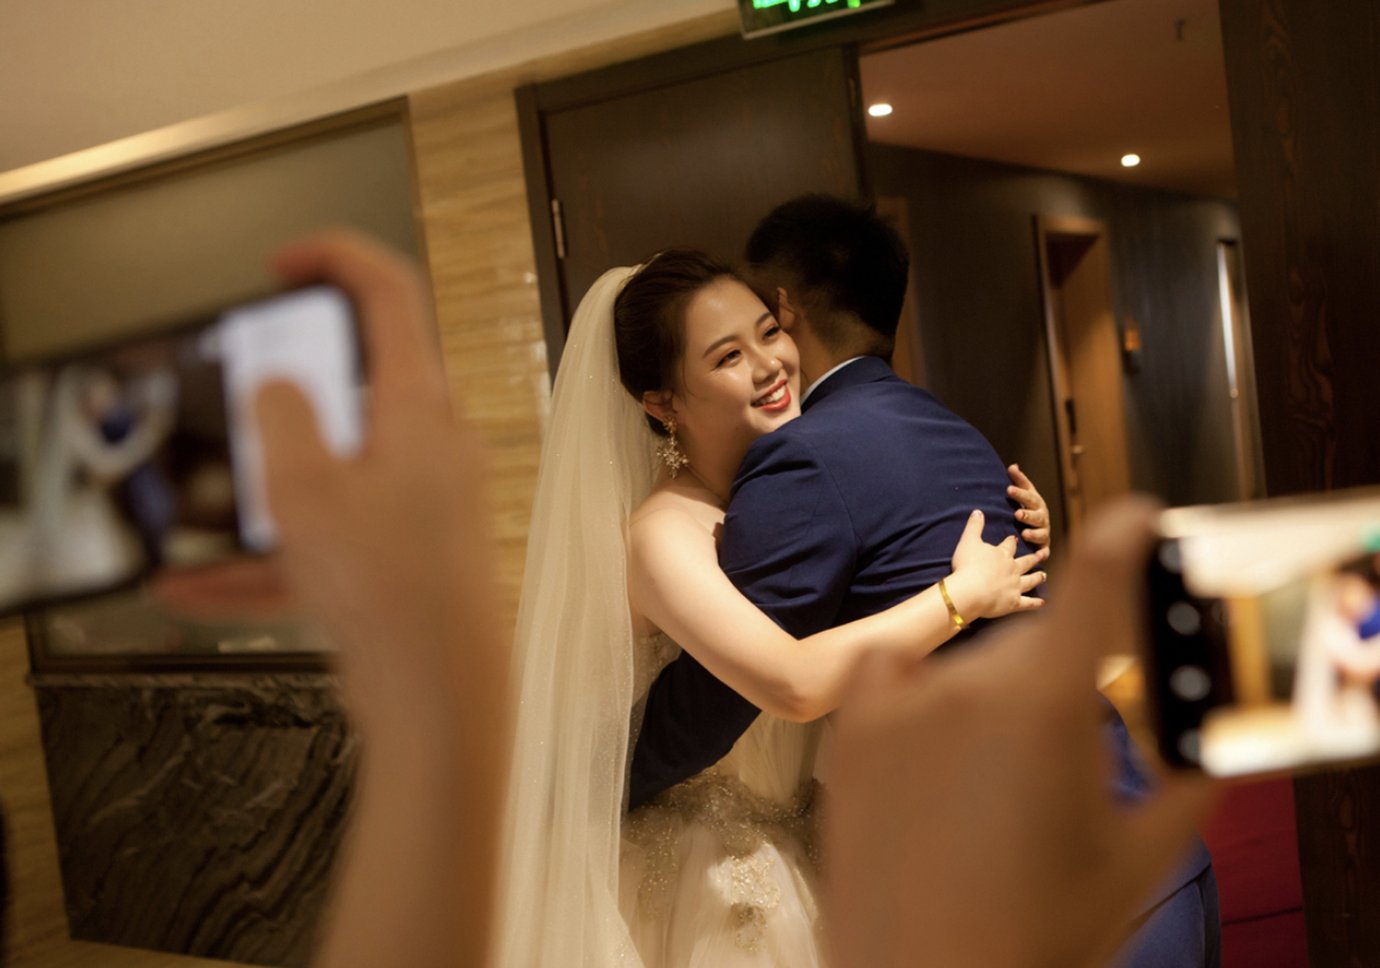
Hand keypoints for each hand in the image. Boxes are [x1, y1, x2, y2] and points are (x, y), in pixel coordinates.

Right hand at [159, 230, 506, 967]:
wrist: (439, 694)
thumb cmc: (386, 583)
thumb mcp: (307, 488)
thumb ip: (283, 418)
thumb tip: (278, 385)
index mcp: (418, 405)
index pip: (391, 293)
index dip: (337, 257)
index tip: (280, 262)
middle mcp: (431, 445)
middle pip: (362, 380)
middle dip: (293, 380)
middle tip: (239, 389)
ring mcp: (422, 502)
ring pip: (334, 468)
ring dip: (269, 485)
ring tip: (202, 507)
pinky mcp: (405, 557)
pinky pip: (330, 539)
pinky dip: (272, 557)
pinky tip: (193, 591)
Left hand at [825, 498, 1216, 967]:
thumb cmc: (1039, 931)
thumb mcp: (1139, 856)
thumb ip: (1187, 778)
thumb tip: (1206, 731)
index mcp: (1050, 703)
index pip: (1096, 581)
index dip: (1123, 537)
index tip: (1136, 517)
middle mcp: (970, 683)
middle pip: (1035, 650)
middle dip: (1056, 692)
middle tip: (1052, 773)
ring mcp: (902, 704)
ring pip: (969, 669)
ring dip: (987, 703)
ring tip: (983, 790)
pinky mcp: (852, 731)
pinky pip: (889, 668)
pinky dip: (911, 683)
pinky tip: (923, 726)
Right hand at [947, 509, 1046, 619]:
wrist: (971, 590)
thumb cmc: (968, 565)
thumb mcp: (968, 541)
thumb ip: (974, 526)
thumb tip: (978, 511)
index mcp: (1002, 555)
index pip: (1008, 546)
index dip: (1011, 542)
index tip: (1015, 539)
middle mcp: (1012, 569)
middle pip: (1025, 562)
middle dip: (1033, 558)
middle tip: (1041, 554)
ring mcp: (1015, 586)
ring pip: (1030, 580)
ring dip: (1038, 577)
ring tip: (1044, 575)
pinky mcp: (1014, 602)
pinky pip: (1028, 603)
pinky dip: (1035, 603)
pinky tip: (1043, 603)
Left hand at [1007, 463, 1050, 551]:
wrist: (1039, 527)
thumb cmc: (1028, 508)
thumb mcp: (1024, 493)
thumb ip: (1019, 481)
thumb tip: (1013, 466)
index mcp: (1036, 503)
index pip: (1028, 496)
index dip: (1019, 493)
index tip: (1008, 489)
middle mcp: (1042, 517)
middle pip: (1036, 515)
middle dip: (1027, 514)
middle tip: (1017, 514)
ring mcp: (1044, 532)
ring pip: (1041, 533)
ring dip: (1034, 533)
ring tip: (1025, 533)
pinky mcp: (1044, 547)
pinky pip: (1045, 551)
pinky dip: (1043, 553)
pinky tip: (1040, 555)